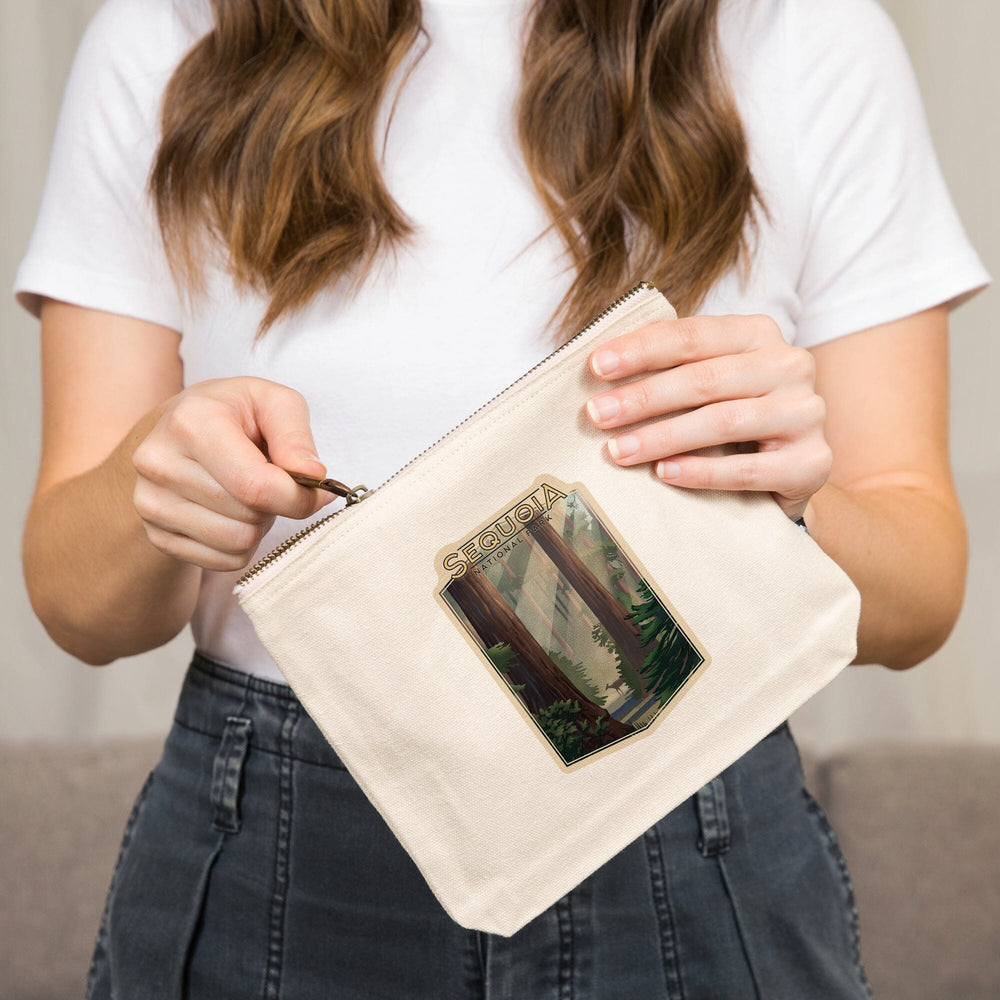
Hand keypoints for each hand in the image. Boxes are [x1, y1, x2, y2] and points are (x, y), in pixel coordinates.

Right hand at [131, 377, 333, 570]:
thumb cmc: (233, 414)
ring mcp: (151, 502)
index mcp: (191, 423)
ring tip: (247, 494)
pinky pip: (222, 561)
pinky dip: (240, 544)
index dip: (298, 497)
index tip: (316, 490)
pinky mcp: (155, 534)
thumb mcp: (274, 403)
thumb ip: (297, 437)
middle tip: (267, 479)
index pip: (256, 486)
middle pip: (248, 516)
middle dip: (274, 505)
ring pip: (237, 543)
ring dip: (257, 525)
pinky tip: (230, 512)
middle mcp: (160, 463)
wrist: (177, 431)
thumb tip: (313, 476)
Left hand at [586, 314, 831, 518]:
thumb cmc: (731, 421)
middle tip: (597, 415)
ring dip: (663, 436)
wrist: (789, 471)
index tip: (595, 367)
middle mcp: (790, 365)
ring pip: (724, 421)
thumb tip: (597, 371)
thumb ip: (668, 370)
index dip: (641, 349)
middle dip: (644, 397)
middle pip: (705, 379)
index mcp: (758, 334)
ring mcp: (806, 413)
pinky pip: (748, 469)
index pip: (692, 336)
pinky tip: (664, 474)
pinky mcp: (813, 462)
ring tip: (619, 450)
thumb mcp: (706, 384)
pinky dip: (701, 472)